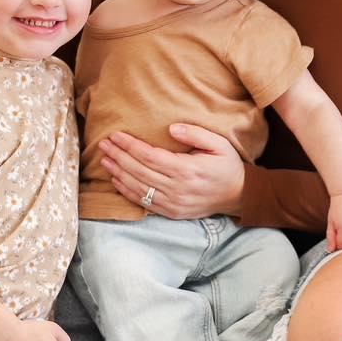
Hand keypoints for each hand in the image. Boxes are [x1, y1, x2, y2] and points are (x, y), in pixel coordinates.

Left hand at [99, 124, 245, 220]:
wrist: (238, 195)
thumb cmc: (227, 165)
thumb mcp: (219, 143)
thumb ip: (195, 133)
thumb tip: (171, 128)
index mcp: (187, 170)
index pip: (149, 156)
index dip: (130, 146)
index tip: (115, 135)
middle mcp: (177, 188)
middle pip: (139, 171)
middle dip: (118, 156)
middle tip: (103, 144)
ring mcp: (173, 203)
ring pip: (138, 188)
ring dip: (118, 173)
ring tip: (105, 160)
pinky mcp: (172, 212)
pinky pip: (144, 203)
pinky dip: (127, 192)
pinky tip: (116, 180)